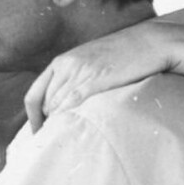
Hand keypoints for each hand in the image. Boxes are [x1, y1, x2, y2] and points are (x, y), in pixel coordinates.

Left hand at [23, 19, 183, 131]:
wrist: (150, 41)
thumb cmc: (124, 55)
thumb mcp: (91, 63)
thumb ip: (75, 79)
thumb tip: (67, 106)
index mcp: (61, 62)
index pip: (33, 95)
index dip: (33, 118)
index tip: (37, 134)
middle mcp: (65, 66)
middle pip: (44, 104)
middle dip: (47, 125)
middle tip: (52, 143)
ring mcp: (79, 71)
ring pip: (56, 106)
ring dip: (58, 125)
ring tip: (65, 142)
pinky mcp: (95, 78)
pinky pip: (72, 103)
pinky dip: (68, 118)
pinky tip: (72, 131)